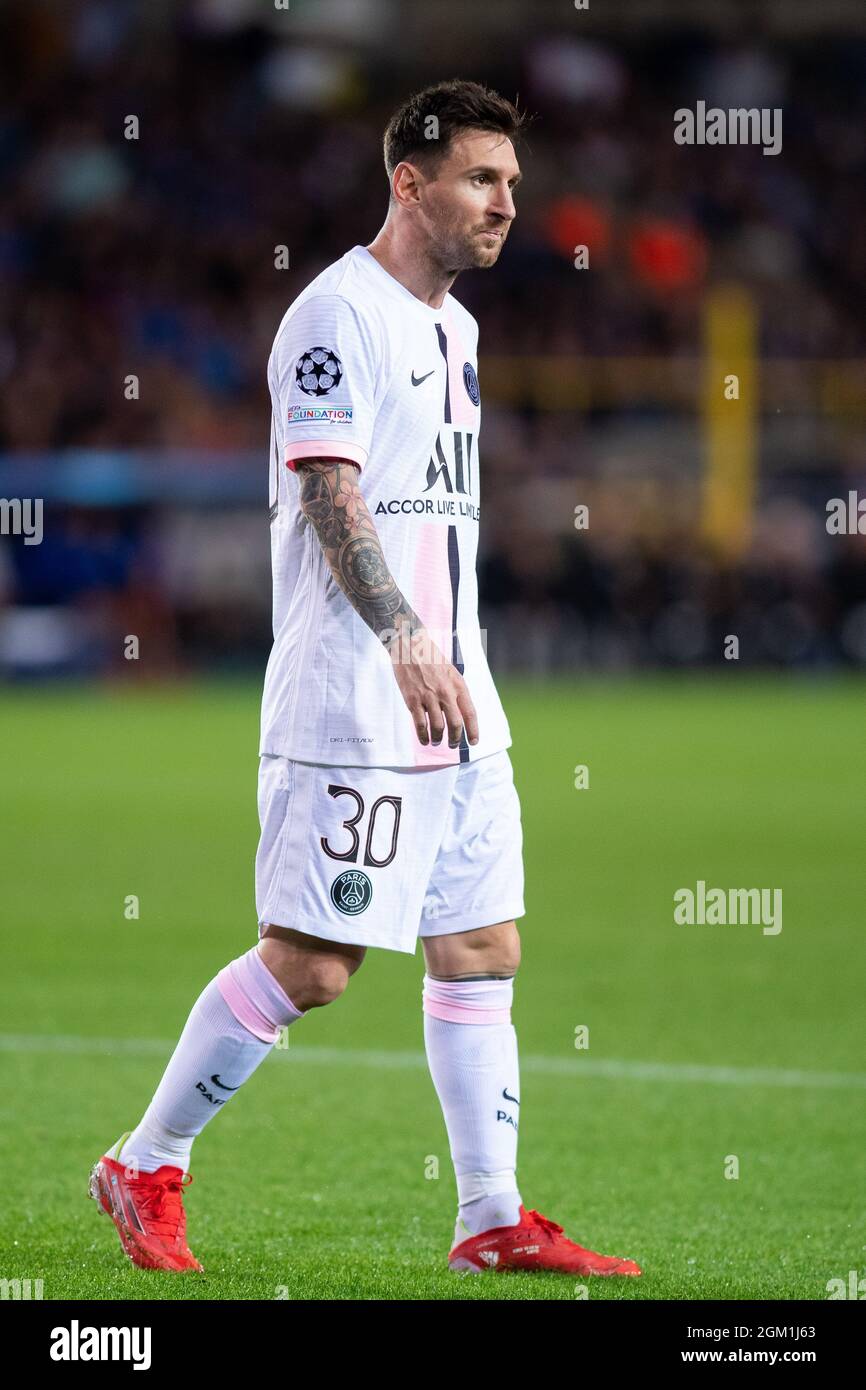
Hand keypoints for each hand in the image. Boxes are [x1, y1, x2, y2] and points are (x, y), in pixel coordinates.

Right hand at [389, 627, 478, 747]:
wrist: (409, 646)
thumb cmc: (430, 658)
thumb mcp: (450, 671)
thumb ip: (455, 690)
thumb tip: (458, 712)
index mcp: (458, 685)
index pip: (470, 713)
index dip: (474, 730)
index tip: (474, 741)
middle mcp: (445, 692)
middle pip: (456, 724)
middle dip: (456, 739)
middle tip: (453, 744)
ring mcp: (428, 697)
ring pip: (438, 727)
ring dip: (438, 739)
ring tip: (436, 742)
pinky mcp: (413, 700)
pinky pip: (420, 724)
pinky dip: (423, 736)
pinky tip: (424, 740)